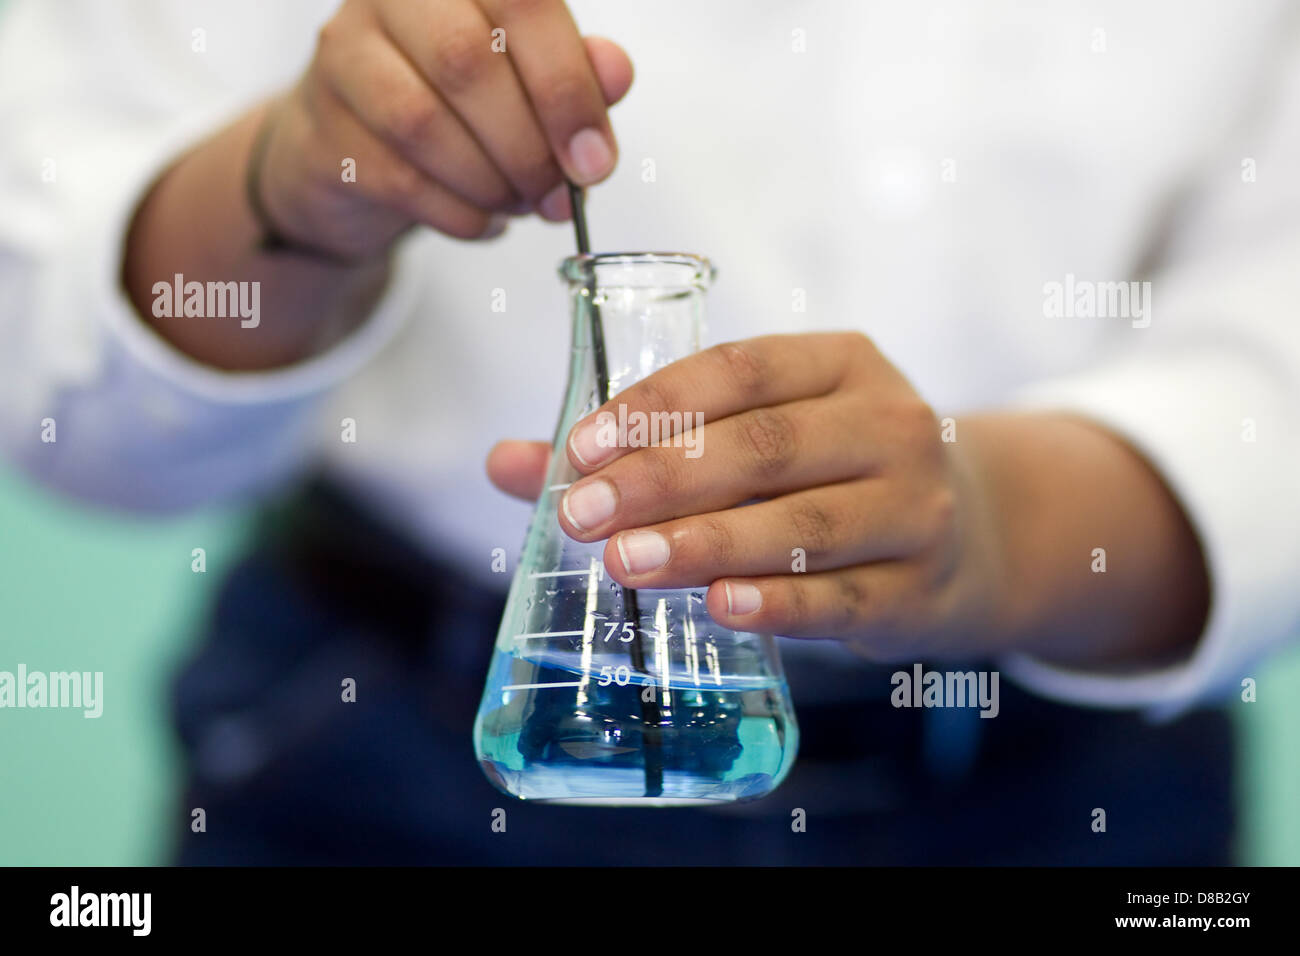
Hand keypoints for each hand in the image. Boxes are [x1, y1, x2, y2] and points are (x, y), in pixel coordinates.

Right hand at [258, 0, 632, 259]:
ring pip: (423, 123)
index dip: (568, 86)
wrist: (351, 154)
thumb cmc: (451, 104)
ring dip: (491, 184)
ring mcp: (344, 59)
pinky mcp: (322, 132)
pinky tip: (484, 221)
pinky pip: (399, 179)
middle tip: (557, 197)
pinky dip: (458, 214)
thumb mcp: (524, 79)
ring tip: (520, 206)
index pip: (521, 1)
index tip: (595, 159)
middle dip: (529, 148)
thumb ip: (573, 70)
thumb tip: (615, 73)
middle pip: (466, 62)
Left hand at [490, 332, 1009, 660]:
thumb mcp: (761, 435)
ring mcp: (915, 508)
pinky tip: (719, 605)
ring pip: (802, 523)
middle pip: (766, 446)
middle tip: (581, 515)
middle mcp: (889, 424)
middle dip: (662, 479)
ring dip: (706, 542)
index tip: (579, 447)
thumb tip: (506, 463)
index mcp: (842, 363)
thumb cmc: (832, 475)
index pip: (741, 368)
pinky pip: (843, 596)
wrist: (972, 537)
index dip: (656, 405)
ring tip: (625, 562)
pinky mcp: (919, 588)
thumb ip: (640, 446)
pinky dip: (779, 603)